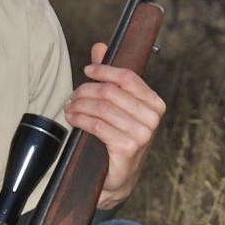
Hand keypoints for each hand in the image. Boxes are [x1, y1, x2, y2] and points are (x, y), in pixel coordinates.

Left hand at [64, 42, 165, 208]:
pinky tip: (73, 118)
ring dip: (80, 105)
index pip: (128, 78)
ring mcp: (142, 134)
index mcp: (155, 104)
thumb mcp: (116, 106)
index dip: (105, 70)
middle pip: (111, 92)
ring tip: (70, 107)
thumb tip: (100, 47)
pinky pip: (98, 125)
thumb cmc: (118, 137)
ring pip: (102, 108)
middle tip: (72, 96)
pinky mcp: (128, 147)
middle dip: (86, 91)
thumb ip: (109, 76)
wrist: (118, 176)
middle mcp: (152, 118)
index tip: (87, 70)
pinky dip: (80, 119)